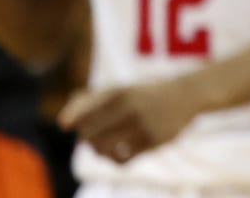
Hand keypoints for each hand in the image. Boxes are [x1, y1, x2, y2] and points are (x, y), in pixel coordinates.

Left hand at [59, 77, 201, 163]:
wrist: (187, 94)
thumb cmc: (144, 93)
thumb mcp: (119, 89)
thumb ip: (88, 100)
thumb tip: (62, 123)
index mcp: (119, 92)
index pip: (82, 115)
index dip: (71, 121)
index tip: (67, 124)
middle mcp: (131, 107)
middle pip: (90, 135)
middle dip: (87, 138)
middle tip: (92, 135)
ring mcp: (144, 124)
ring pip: (105, 150)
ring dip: (99, 152)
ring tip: (103, 147)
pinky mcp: (155, 140)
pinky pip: (124, 159)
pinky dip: (116, 159)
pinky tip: (119, 153)